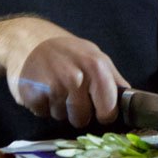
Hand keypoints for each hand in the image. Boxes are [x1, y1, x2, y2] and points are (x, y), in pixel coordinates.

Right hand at [2, 18, 129, 127]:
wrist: (28, 39)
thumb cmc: (66, 50)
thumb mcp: (94, 55)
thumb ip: (112, 78)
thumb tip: (129, 99)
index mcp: (96, 67)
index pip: (109, 109)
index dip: (104, 113)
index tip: (99, 110)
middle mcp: (76, 77)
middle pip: (82, 118)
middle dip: (77, 113)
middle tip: (70, 94)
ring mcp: (53, 86)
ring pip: (61, 117)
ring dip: (58, 108)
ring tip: (54, 87)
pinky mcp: (32, 94)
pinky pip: (42, 114)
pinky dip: (41, 106)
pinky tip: (41, 89)